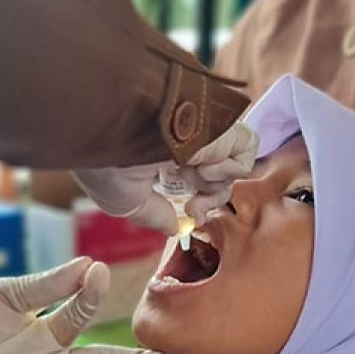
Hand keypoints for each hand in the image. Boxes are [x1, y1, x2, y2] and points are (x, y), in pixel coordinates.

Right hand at [73, 122, 258, 232]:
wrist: (111, 131)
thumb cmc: (108, 163)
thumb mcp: (129, 202)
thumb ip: (156, 216)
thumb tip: (175, 229)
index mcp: (163, 156)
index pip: (195, 183)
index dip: (197, 203)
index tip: (187, 214)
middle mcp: (186, 144)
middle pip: (216, 180)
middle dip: (207, 201)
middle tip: (192, 209)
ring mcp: (204, 134)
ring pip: (232, 168)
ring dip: (215, 186)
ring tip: (192, 179)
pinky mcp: (221, 124)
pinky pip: (246, 150)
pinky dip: (230, 169)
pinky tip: (203, 167)